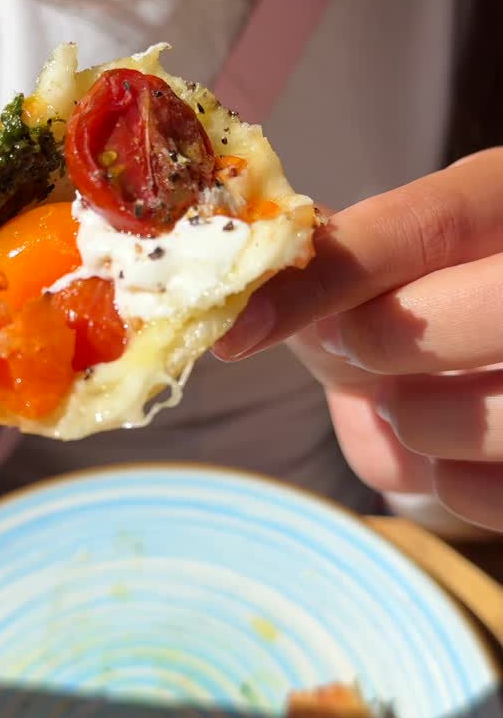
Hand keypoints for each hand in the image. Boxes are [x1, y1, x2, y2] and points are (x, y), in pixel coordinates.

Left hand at [216, 149, 502, 532]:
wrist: (489, 358)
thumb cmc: (430, 300)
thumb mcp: (386, 267)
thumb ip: (330, 272)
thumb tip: (257, 311)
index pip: (427, 223)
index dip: (328, 276)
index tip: (239, 330)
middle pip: (491, 307)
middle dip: (396, 342)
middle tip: (356, 353)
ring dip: (419, 422)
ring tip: (406, 403)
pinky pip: (497, 494)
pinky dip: (450, 484)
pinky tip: (446, 450)